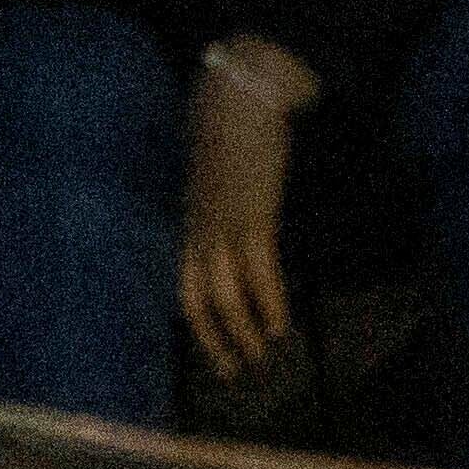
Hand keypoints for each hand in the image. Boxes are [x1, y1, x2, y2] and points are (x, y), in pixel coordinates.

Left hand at [177, 45, 308, 377]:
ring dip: (243, 332)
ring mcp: (223, 226)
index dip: (200, 324)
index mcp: (191, 222)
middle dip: (216, 341)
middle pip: (197, 301)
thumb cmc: (229, 123)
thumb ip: (220, 196)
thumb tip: (237, 214)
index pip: (185, 286)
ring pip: (224, 296)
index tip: (218, 351)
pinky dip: (270, 303)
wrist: (239, 95)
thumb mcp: (218, 170)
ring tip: (263, 358)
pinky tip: (283, 326)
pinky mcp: (252, 216)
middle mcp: (199, 232)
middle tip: (236, 373)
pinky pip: (259, 272)